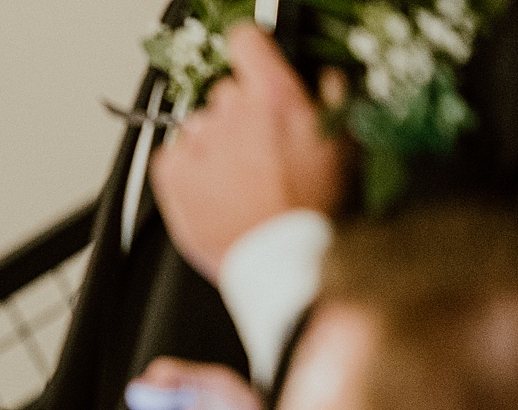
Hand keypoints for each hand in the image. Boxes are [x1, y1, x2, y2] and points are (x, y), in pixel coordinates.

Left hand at [151, 22, 349, 281]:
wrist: (284, 261)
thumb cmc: (316, 211)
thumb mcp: (345, 144)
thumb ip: (330, 98)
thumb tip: (320, 78)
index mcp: (274, 98)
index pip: (245, 41)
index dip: (248, 49)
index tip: (250, 60)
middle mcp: (232, 116)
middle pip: (224, 94)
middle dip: (239, 116)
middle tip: (259, 152)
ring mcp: (199, 146)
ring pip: (199, 129)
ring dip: (214, 147)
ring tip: (238, 182)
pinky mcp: (173, 176)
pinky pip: (172, 158)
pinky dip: (187, 171)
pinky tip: (213, 192)